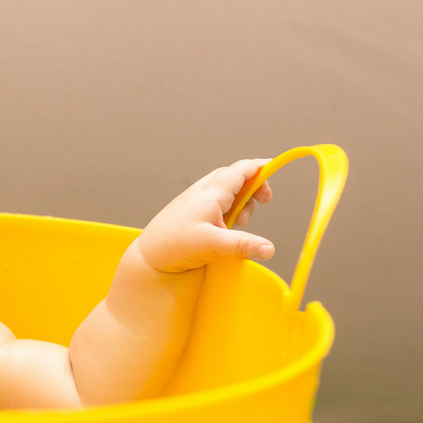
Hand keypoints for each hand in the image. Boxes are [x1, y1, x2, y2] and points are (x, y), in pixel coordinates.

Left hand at [134, 158, 274, 273]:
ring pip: (227, 190)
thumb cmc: (174, 245)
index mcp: (211, 193)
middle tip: (263, 203)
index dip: (259, 167)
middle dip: (253, 186)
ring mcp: (196, 201)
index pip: (241, 170)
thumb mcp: (212, 245)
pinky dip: (228, 210)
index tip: (275, 166)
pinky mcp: (192, 212)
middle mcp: (203, 192)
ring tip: (238, 223)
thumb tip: (270, 249)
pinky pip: (217, 202)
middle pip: (236, 177)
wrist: (148, 256)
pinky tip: (226, 228)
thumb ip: (242, 245)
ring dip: (241, 201)